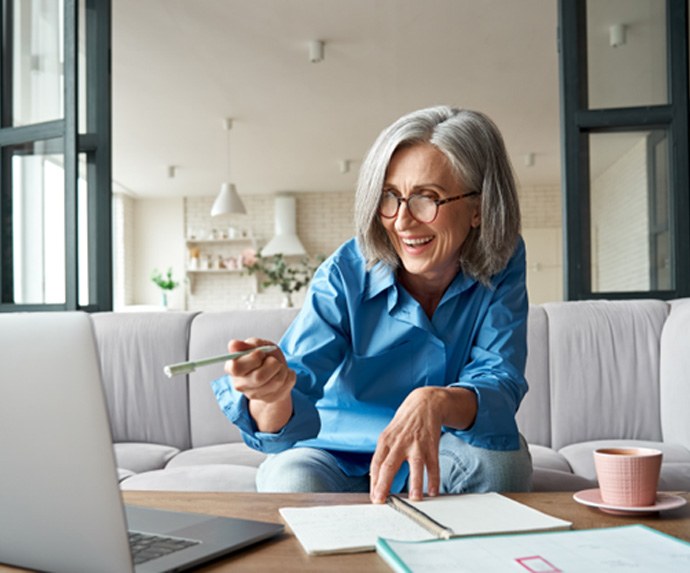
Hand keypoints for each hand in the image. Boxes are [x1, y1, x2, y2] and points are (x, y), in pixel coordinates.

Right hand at [225, 338, 294, 431]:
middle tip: (273, 360)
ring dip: (282, 369)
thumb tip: (233, 345)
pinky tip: (283, 374)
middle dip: (272, 364)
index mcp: (231, 368)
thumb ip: (247, 345)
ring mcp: (254, 395)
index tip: (260, 353)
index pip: (236, 367)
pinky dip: (289, 375)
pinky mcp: (269, 399)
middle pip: (259, 377)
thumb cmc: (264, 355)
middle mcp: (240, 384)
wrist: (275, 369)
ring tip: (279, 366)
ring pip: (276, 382)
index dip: (252, 358)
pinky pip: (287, 385)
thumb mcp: (257, 345)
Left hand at [370, 387, 443, 503]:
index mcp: (385, 441)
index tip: (374, 497)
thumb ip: (382, 456)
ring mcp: (416, 444)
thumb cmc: (404, 424)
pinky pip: (433, 464)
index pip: (376, 464)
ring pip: (415, 465)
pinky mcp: (431, 445)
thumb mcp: (388, 435)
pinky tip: (433, 490)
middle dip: (384, 484)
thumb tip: (375, 479)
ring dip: (415, 483)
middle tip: (381, 500)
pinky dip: (434, 479)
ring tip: (415, 498)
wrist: (424, 404)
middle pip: (389, 465)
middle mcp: (399, 443)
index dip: (374, 481)